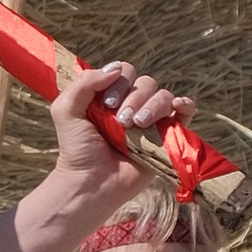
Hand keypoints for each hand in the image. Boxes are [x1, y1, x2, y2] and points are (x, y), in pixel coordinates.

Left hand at [44, 61, 198, 232]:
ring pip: (163, 96)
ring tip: (137, 125)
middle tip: (121, 121)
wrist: (91, 184)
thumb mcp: (66, 110)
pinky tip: (178, 105)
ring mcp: (151, 121)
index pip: (123, 71)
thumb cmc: (77, 150)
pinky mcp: (167, 138)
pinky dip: (185, 104)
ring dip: (152, 106)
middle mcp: (133, 105)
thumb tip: (117, 68)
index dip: (118, 82)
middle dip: (134, 98)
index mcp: (110, 96)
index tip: (106, 105)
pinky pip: (185, 112)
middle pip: (145, 82)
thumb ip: (84, 83)